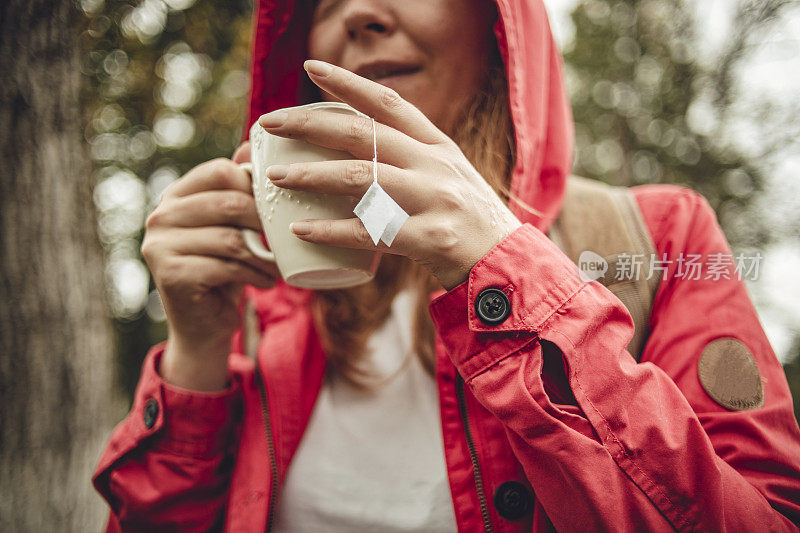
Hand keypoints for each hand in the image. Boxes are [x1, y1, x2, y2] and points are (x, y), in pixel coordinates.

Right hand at [141, 143, 278, 389]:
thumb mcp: (235, 224)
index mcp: (177, 195)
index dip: (255, 187)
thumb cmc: (226, 266)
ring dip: (263, 255)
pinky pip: (226, 266)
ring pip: (230, 238)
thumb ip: (240, 188)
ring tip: (275, 266)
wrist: (205, 321)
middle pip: (229, 203)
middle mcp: (161, 214)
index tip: (274, 209)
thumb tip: (252, 145)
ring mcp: (159, 244)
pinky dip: (255, 275)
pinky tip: (265, 281)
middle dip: (264, 223)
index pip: (220, 171)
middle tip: (283, 240)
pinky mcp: (169, 274)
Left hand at [258, 60, 521, 289]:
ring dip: (311, 175)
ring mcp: (432, 200)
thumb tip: (353, 146)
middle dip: (308, 124)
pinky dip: (331, 231)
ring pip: (360, 179)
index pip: (387, 103)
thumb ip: (409, 157)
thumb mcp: (446, 174)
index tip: (312, 69)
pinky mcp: (430, 238)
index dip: (348, 83)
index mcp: (435, 145)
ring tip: (275, 177)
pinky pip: (369, 233)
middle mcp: (433, 165)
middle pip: (361, 133)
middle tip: (269, 123)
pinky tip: (301, 229)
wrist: (506, 262)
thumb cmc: (466, 219)